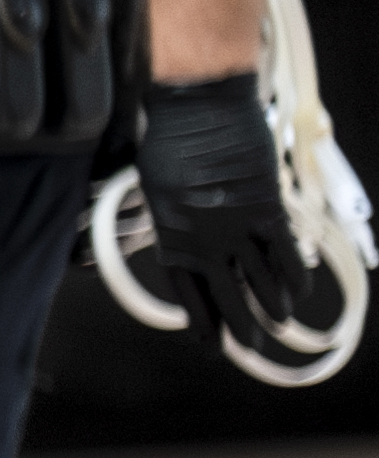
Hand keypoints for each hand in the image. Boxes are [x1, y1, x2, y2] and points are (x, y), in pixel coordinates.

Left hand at [126, 73, 324, 361]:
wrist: (198, 109)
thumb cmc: (170, 139)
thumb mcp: (159, 187)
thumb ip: (174, 217)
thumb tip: (185, 236)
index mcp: (172, 234)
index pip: (185, 289)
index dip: (197, 316)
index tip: (205, 340)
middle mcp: (204, 238)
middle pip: (224, 294)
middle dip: (236, 324)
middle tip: (246, 348)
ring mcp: (236, 226)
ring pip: (259, 280)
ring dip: (270, 305)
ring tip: (277, 323)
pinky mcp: (265, 210)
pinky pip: (285, 252)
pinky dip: (294, 275)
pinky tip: (298, 293)